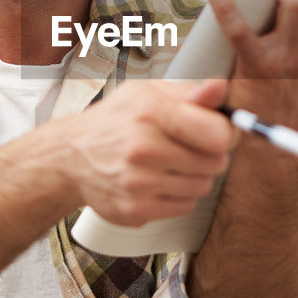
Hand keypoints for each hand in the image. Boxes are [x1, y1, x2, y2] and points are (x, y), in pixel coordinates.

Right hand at [57, 79, 235, 226]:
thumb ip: (191, 92)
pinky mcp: (135, 210)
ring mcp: (138, 183)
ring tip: (171, 163)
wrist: (72, 156)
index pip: (218, 134)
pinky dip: (179, 195)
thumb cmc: (117, 120)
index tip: (215, 131)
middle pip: (216, 163)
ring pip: (203, 187)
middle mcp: (143, 148)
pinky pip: (185, 206)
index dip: (225, 133)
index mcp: (150, 112)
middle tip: (188, 147)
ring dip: (195, 176)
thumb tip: (222, 88)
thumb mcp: (149, 93)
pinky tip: (159, 181)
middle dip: (210, 155)